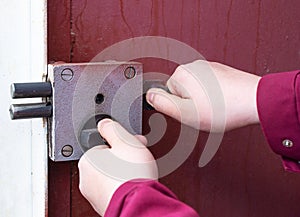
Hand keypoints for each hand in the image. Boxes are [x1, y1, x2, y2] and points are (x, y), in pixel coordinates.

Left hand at [78, 119, 157, 215]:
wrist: (139, 203)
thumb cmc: (131, 174)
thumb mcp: (123, 139)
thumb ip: (111, 128)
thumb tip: (104, 123)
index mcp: (86, 161)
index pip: (102, 145)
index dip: (120, 142)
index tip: (131, 143)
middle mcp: (87, 180)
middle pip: (107, 160)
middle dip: (124, 156)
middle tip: (138, 156)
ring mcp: (96, 195)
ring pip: (112, 176)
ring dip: (125, 171)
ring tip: (139, 171)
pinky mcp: (107, 205)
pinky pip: (116, 189)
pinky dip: (125, 185)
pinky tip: (135, 183)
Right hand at [146, 60, 260, 131]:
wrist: (254, 101)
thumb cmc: (224, 108)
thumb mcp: (186, 113)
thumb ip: (163, 104)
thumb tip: (149, 96)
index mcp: (181, 74)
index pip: (168, 95)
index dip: (179, 108)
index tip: (192, 112)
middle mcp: (193, 66)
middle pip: (181, 92)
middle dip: (190, 103)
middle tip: (204, 111)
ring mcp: (208, 67)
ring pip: (195, 90)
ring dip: (203, 100)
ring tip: (216, 107)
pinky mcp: (219, 71)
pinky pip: (208, 86)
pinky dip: (213, 95)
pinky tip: (222, 102)